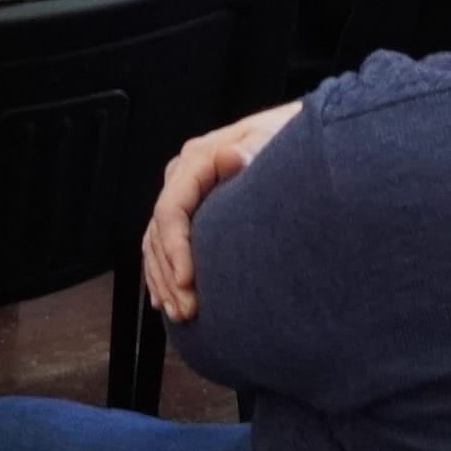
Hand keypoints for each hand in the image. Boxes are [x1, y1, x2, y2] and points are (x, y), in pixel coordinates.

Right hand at [143, 102, 301, 322]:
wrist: (295, 136)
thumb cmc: (287, 139)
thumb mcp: (274, 141)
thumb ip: (253, 151)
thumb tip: (230, 156)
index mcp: (197, 159)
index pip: (171, 210)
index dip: (174, 249)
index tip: (187, 281)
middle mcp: (182, 176)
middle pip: (159, 232)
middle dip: (169, 275)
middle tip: (187, 310)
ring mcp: (183, 193)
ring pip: (156, 243)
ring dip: (163, 281)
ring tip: (180, 313)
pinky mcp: (190, 209)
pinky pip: (163, 245)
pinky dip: (162, 274)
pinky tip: (166, 299)